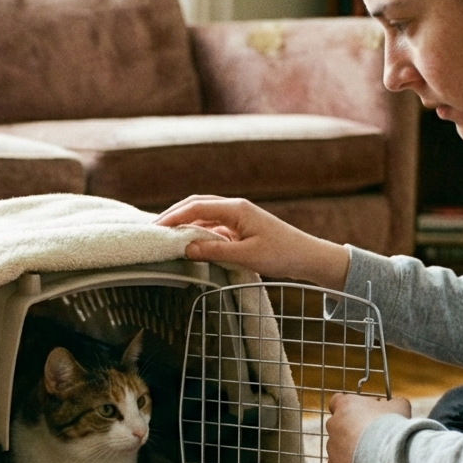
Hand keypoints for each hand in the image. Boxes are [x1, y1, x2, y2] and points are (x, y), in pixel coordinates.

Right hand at [154, 195, 350, 288]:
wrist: (308, 257)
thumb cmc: (282, 254)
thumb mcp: (246, 256)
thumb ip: (214, 251)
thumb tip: (185, 249)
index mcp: (236, 209)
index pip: (196, 207)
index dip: (173, 217)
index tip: (155, 228)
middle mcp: (235, 208)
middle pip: (196, 205)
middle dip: (174, 215)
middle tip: (153, 229)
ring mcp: (237, 217)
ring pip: (203, 215)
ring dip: (184, 223)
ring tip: (165, 235)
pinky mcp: (240, 227)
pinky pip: (213, 226)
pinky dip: (197, 232)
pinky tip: (188, 242)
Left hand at [326, 393, 410, 462]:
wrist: (389, 456)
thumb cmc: (392, 427)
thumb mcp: (399, 407)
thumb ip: (393, 402)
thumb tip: (395, 403)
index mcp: (345, 405)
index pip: (337, 402)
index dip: (349, 410)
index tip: (361, 415)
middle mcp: (333, 424)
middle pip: (339, 427)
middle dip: (351, 433)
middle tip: (371, 439)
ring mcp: (331, 447)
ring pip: (339, 449)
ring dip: (351, 452)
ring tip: (372, 457)